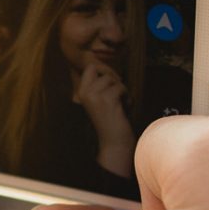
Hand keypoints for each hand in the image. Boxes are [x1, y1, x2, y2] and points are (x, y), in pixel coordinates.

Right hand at [71, 59, 133, 175]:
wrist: (114, 143)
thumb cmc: (110, 120)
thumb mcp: (100, 100)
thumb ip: (100, 85)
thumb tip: (107, 66)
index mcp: (80, 93)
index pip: (90, 67)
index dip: (103, 69)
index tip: (112, 81)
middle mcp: (84, 93)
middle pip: (102, 70)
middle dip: (114, 78)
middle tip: (119, 93)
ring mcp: (94, 96)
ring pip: (113, 79)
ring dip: (122, 89)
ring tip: (121, 103)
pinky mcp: (107, 101)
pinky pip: (121, 88)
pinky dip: (127, 97)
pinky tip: (125, 108)